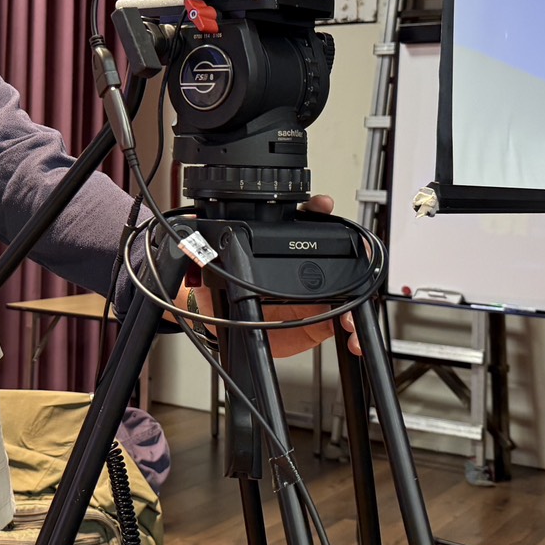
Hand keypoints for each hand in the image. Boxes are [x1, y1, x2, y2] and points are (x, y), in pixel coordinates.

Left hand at [170, 194, 361, 357]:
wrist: (215, 323)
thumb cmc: (214, 285)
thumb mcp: (206, 265)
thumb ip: (199, 250)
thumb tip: (188, 238)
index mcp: (275, 250)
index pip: (302, 224)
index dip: (316, 212)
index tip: (323, 206)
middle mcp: (297, 270)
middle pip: (336, 258)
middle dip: (354, 262)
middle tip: (357, 267)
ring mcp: (309, 295)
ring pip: (344, 293)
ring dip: (355, 302)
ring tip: (351, 317)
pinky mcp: (314, 323)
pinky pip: (339, 325)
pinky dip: (351, 331)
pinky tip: (352, 338)